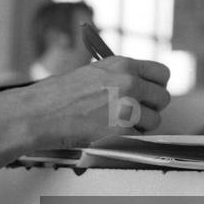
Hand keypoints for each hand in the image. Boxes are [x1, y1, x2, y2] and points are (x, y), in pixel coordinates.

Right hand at [4, 55, 170, 150]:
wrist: (41, 112)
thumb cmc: (61, 93)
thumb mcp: (96, 72)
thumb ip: (123, 77)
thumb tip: (144, 88)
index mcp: (124, 64)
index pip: (162, 74)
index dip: (157, 85)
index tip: (151, 92)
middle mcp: (130, 83)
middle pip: (162, 98)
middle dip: (150, 107)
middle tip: (133, 112)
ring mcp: (127, 108)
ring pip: (154, 121)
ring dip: (140, 125)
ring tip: (115, 123)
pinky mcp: (122, 132)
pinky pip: (139, 138)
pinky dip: (127, 139)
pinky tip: (107, 133)